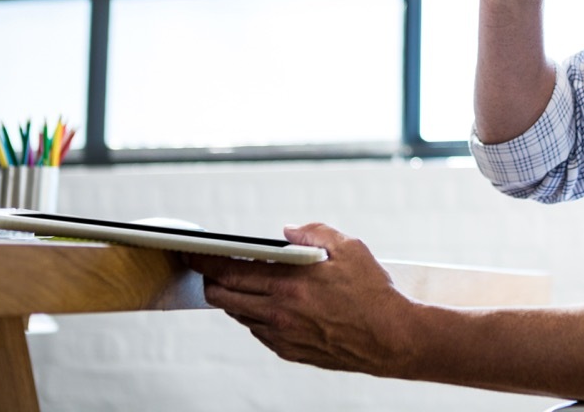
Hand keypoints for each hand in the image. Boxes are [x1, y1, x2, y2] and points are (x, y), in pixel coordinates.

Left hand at [184, 223, 415, 376]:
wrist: (391, 338)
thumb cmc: (373, 293)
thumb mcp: (349, 247)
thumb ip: (313, 233)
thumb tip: (287, 231)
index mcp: (289, 284)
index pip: (230, 272)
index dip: (204, 261)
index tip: (192, 253)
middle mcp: (279, 312)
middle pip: (223, 298)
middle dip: (211, 281)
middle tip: (211, 269)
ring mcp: (282, 336)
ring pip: (239, 316)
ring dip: (234, 299)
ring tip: (243, 284)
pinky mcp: (290, 351)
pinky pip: (259, 332)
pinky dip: (256, 316)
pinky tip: (269, 305)